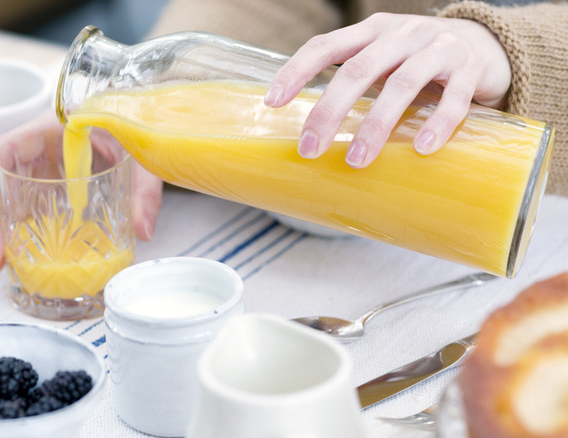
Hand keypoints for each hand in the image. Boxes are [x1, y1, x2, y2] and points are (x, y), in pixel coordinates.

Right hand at [0, 111, 162, 276]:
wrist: (139, 124)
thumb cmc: (133, 128)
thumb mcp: (141, 155)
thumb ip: (144, 189)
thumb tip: (142, 230)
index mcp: (53, 128)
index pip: (6, 146)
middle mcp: (41, 147)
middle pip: (0, 180)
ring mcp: (44, 167)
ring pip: (9, 197)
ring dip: (2, 230)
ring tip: (0, 265)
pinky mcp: (53, 185)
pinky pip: (29, 206)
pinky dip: (24, 231)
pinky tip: (24, 256)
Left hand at [264, 13, 511, 167]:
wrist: (485, 43)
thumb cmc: (416, 60)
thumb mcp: (381, 59)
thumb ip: (351, 80)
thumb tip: (310, 129)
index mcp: (371, 31)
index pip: (325, 45)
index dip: (296, 71)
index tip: (272, 102)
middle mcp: (401, 34)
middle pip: (358, 70)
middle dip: (329, 112)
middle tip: (309, 149)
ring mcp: (438, 49)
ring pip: (401, 85)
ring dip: (375, 125)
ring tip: (356, 160)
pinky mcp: (471, 69)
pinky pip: (453, 99)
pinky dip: (437, 124)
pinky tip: (421, 148)